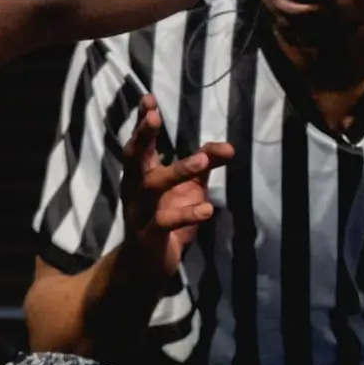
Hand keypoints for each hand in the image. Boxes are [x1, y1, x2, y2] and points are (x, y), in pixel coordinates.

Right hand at [118, 95, 231, 278]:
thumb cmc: (168, 218)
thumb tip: (230, 146)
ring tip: (202, 160)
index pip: (140, 142)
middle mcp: (134, 189)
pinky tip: (207, 208)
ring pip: (152, 187)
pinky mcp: (149, 236)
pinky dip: (186, 214)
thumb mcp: (189, 189)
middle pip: (134, 157)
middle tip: (156, 117)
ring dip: (177, 171)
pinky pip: (164, 222)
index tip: (148, 98)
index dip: (142, 121)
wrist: (146, 266)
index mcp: (141, 175)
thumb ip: (205, 166)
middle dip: (143, 136)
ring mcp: (139, 212)